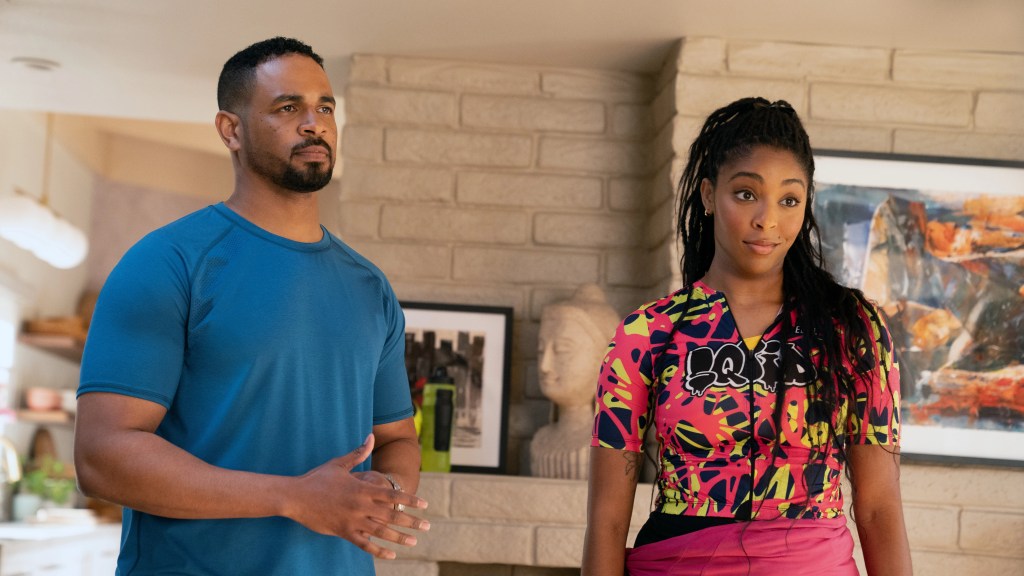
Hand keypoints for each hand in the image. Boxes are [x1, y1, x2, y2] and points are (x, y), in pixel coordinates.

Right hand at [285, 434, 429, 559]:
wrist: (295, 496)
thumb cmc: (317, 478)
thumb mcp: (339, 464)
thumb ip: (358, 453)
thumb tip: (371, 437)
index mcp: (362, 489)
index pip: (392, 495)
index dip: (410, 500)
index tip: (425, 505)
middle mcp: (360, 506)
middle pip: (392, 515)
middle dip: (411, 521)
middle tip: (427, 526)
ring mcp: (352, 521)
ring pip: (381, 532)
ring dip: (399, 537)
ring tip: (414, 541)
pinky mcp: (343, 532)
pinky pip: (364, 544)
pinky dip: (378, 550)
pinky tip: (391, 555)